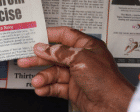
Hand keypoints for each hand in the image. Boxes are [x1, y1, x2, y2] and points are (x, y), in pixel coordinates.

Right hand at [17, 27, 134, 111]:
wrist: (114, 106)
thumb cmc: (107, 81)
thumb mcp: (81, 59)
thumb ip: (60, 53)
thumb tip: (44, 48)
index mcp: (87, 46)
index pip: (65, 35)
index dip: (50, 35)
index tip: (35, 36)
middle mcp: (82, 59)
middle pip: (56, 55)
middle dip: (40, 58)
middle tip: (25, 59)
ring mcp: (77, 75)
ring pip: (55, 73)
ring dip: (44, 77)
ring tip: (37, 81)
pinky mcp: (74, 90)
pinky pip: (56, 86)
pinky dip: (48, 88)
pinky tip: (42, 89)